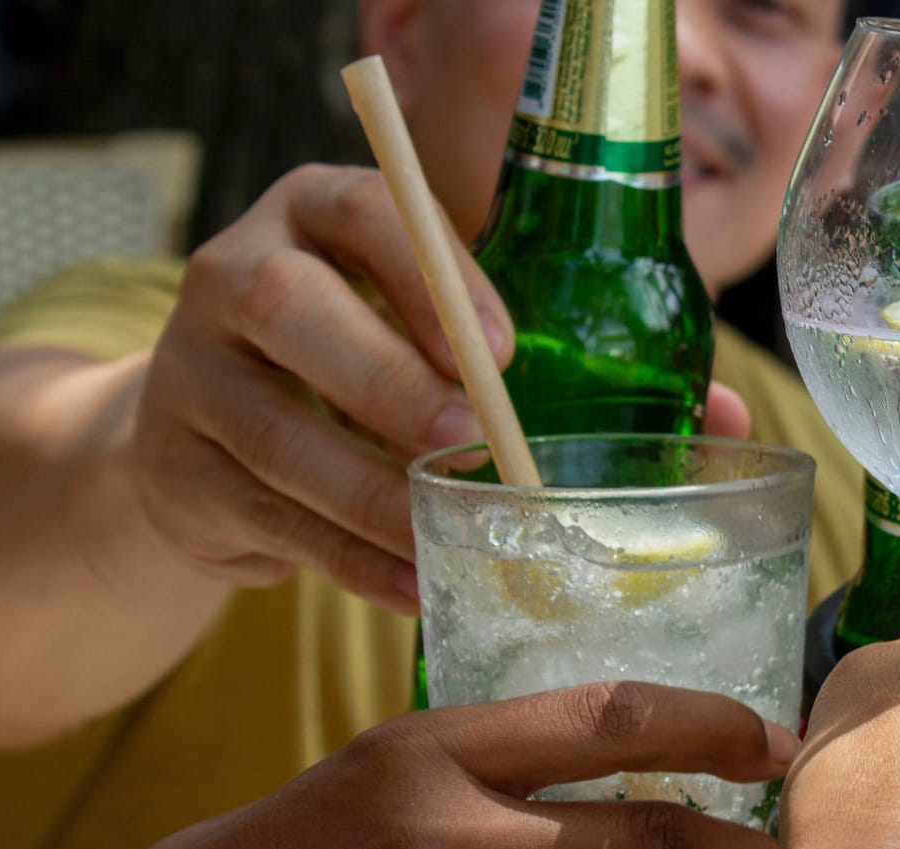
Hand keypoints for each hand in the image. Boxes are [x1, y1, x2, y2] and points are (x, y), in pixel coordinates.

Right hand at [129, 164, 749, 614]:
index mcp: (316, 221)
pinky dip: (350, 561)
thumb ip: (563, 360)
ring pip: (273, 431)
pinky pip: (270, 520)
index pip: (356, 209)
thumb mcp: (445, 341)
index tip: (498, 346)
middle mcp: (236, 279)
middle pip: (283, 308)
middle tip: (468, 445)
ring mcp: (189, 377)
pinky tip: (415, 587)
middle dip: (384, 380)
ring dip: (373, 497)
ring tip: (452, 539)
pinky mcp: (174, 472)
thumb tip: (725, 418)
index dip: (424, 268)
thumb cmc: (374, 375)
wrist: (208, 441)